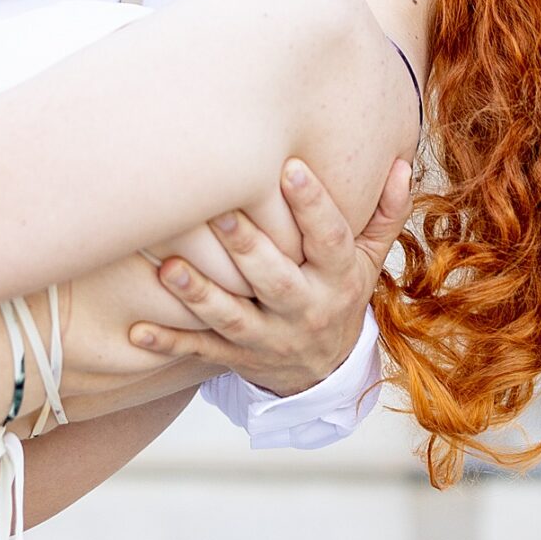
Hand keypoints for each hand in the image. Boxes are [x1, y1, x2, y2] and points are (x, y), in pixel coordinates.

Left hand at [127, 156, 413, 397]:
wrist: (325, 375)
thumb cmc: (341, 295)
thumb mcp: (368, 260)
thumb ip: (383, 214)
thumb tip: (403, 164)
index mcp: (339, 279)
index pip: (330, 241)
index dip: (313, 206)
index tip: (290, 166)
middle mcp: (305, 311)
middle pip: (276, 280)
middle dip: (247, 247)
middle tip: (219, 210)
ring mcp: (269, 338)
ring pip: (233, 318)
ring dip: (200, 295)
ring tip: (171, 267)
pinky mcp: (237, 356)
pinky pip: (201, 351)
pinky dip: (169, 343)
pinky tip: (137, 330)